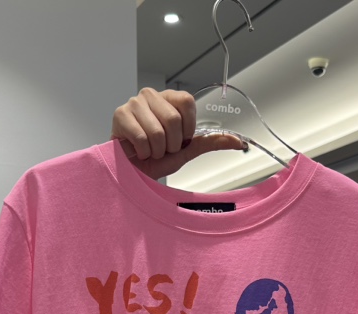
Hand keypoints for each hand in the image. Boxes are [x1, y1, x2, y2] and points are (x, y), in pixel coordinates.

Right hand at [112, 87, 244, 179]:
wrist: (134, 173)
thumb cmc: (156, 159)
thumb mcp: (187, 150)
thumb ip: (210, 142)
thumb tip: (238, 142)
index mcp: (169, 99)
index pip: (187, 102)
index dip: (188, 127)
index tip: (181, 139)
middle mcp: (151, 96)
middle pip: (174, 119)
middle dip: (172, 144)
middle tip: (163, 149)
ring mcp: (134, 104)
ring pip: (158, 131)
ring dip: (157, 151)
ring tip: (150, 151)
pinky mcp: (120, 116)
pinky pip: (142, 138)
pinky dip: (144, 153)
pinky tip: (138, 152)